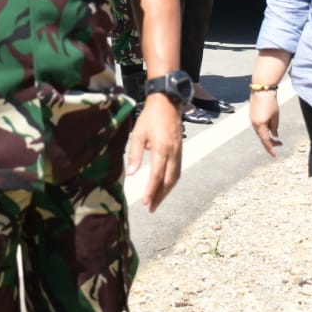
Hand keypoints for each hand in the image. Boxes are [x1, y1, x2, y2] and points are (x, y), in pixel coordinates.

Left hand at [125, 94, 182, 212]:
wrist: (167, 103)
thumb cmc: (150, 117)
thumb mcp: (138, 133)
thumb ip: (134, 154)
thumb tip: (131, 174)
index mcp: (161, 148)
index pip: (157, 175)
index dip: (152, 190)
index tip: (146, 203)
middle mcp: (173, 153)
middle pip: (169, 180)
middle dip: (160, 196)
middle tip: (151, 208)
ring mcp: (179, 153)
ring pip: (175, 177)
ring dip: (166, 191)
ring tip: (157, 202)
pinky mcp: (180, 151)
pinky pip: (177, 171)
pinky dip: (171, 182)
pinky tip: (164, 187)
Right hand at [249, 90, 281, 156]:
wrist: (261, 89)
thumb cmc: (270, 102)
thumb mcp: (275, 116)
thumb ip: (275, 127)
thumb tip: (274, 135)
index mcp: (260, 125)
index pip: (265, 140)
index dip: (270, 148)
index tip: (275, 155)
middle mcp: (254, 124)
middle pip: (262, 137)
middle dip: (270, 142)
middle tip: (280, 144)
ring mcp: (252, 119)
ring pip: (260, 132)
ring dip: (267, 135)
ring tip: (276, 136)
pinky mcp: (252, 115)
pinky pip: (258, 126)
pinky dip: (264, 129)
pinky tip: (270, 128)